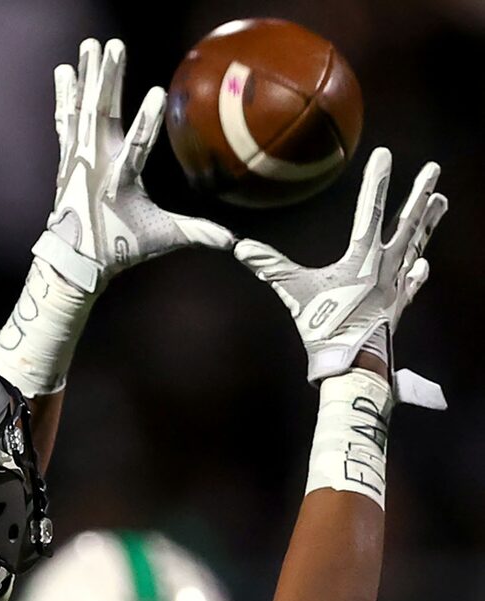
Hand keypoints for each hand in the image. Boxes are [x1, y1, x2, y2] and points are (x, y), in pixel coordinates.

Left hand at [34, 37, 232, 293]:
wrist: (73, 262)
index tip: (159, 92)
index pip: (138, 146)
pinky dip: (66, 94)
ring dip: (88, 76)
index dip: (148, 120)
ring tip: (90, 44)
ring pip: (84, 110)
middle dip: (110, 80)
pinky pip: (66, 119)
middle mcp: (97, 165)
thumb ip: (197, 233)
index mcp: (121, 182)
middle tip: (115, 45)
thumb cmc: (120, 250)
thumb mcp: (160, 240)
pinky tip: (64, 69)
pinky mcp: (69, 157)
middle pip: (104, 115)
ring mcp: (80, 159)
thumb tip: (234, 241)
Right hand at [236, 148, 445, 397]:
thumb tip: (241, 249)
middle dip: (420, 194)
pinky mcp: (398, 305)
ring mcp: (396, 285)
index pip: (370, 209)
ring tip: (442, 200)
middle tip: (434, 169)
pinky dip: (419, 271)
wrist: (355, 362)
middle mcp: (386, 264)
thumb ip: (270, 267)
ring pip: (417, 245)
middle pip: (406, 222)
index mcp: (363, 257)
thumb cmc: (326, 326)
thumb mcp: (294, 294)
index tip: (386, 153)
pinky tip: (423, 264)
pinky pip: (413, 283)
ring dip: (428, 222)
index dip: (377, 180)